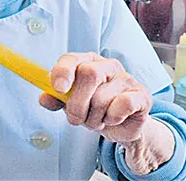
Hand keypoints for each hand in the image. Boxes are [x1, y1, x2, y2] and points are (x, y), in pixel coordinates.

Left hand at [39, 52, 173, 173]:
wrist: (122, 125)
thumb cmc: (94, 109)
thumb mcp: (71, 104)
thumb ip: (56, 99)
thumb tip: (44, 98)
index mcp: (87, 62)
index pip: (71, 58)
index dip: (63, 72)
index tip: (58, 89)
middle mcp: (107, 65)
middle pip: (89, 74)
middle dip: (78, 105)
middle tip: (78, 118)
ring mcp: (126, 78)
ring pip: (102, 97)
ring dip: (94, 118)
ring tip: (97, 120)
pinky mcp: (141, 94)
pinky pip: (123, 104)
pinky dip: (113, 117)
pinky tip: (114, 118)